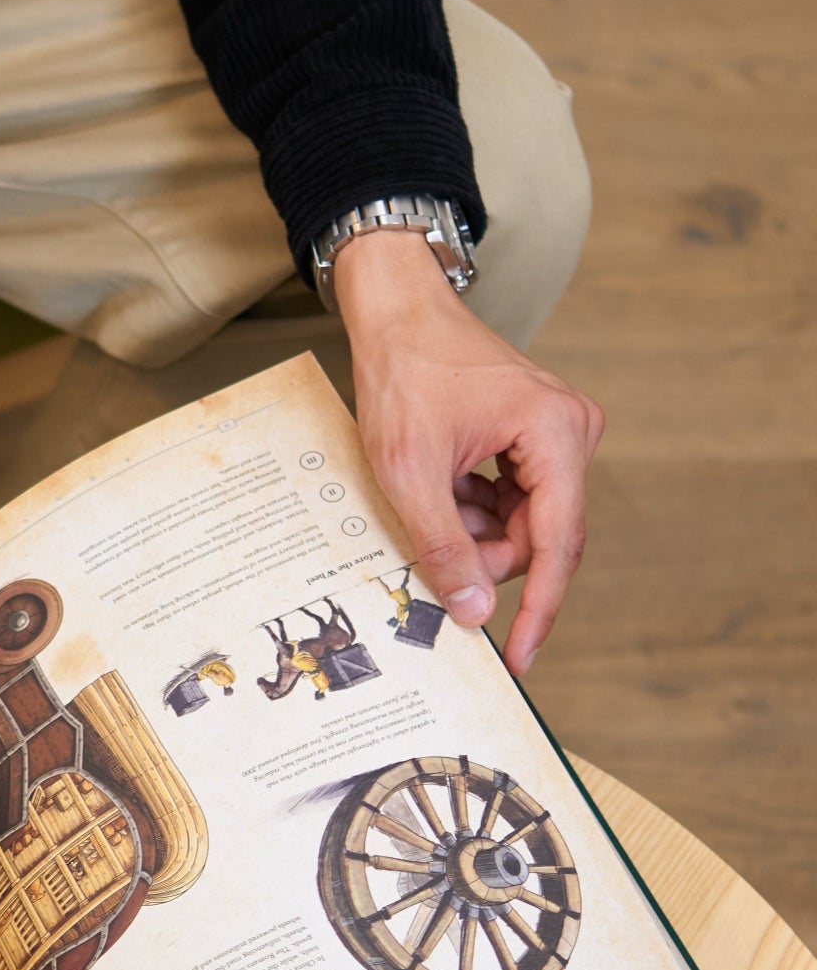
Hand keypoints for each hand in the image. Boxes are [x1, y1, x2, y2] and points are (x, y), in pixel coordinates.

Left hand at [335, 229, 603, 674]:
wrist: (396, 311)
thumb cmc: (402, 376)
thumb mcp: (409, 471)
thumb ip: (443, 545)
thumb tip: (474, 611)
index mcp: (557, 433)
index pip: (558, 544)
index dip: (538, 608)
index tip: (520, 658)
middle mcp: (572, 431)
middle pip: (541, 536)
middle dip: (485, 557)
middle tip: (431, 557)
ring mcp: (556, 433)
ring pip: (523, 521)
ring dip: (473, 530)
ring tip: (428, 503)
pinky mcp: (534, 436)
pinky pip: (512, 498)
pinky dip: (472, 509)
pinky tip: (439, 491)